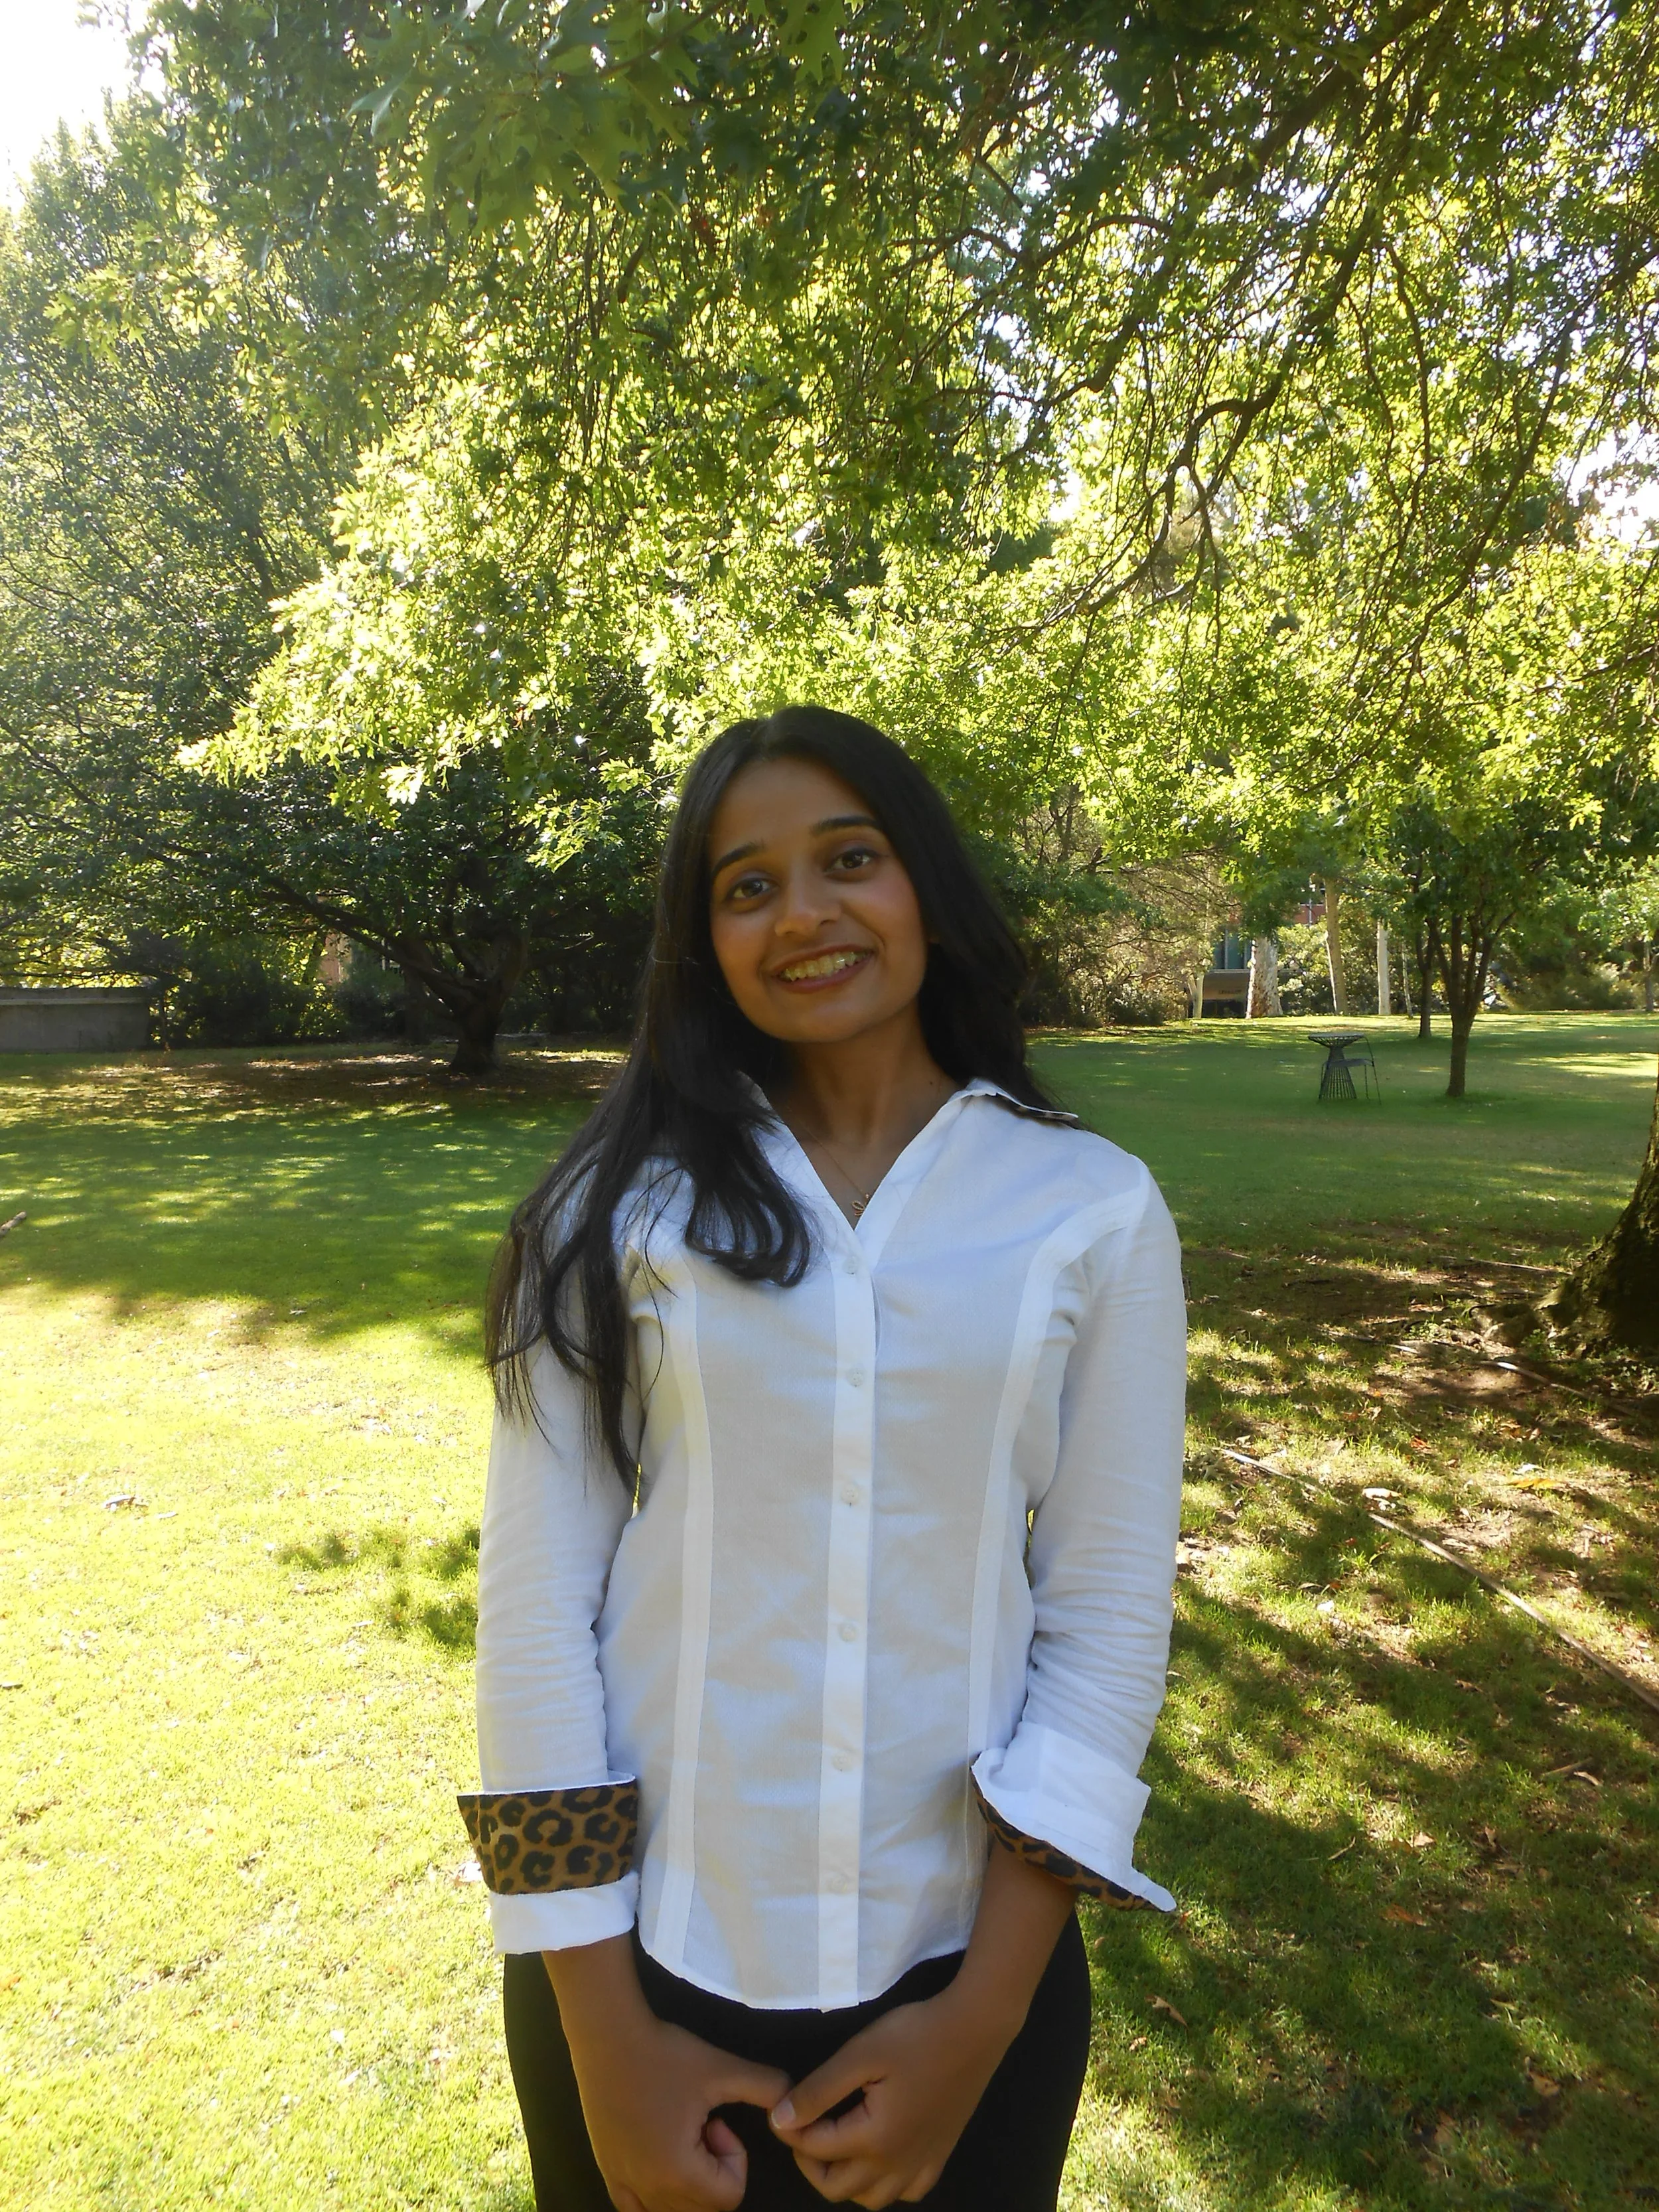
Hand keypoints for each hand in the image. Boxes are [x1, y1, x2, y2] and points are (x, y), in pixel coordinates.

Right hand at [545, 1938, 789, 2211]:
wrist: (608, 2035)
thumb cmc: (664, 2053)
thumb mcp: (721, 2068)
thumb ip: (765, 2086)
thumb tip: (793, 2102)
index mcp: (678, 2171)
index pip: (729, 2196)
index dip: (734, 2158)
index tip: (717, 2120)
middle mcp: (648, 2189)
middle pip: (703, 2207)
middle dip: (712, 2169)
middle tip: (700, 2124)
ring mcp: (624, 2183)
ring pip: (672, 2210)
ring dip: (687, 2180)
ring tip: (679, 2133)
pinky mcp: (607, 2172)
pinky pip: (637, 2208)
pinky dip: (655, 2194)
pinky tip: (656, 2154)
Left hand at [767, 1987, 1010, 2206]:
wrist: (974, 2028)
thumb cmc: (915, 2035)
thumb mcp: (860, 2054)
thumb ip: (819, 2090)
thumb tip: (780, 2120)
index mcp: (875, 2139)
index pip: (815, 2148)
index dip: (789, 2129)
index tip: (778, 2107)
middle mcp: (897, 2164)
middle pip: (837, 2187)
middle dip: (809, 2162)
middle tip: (804, 2125)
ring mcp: (922, 2163)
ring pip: (871, 2198)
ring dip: (845, 2179)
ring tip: (836, 2141)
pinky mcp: (940, 2154)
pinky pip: (908, 2191)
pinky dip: (887, 2184)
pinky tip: (881, 2154)